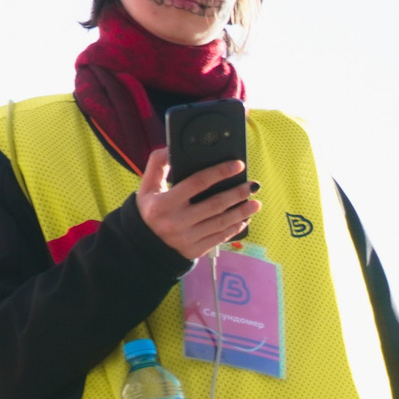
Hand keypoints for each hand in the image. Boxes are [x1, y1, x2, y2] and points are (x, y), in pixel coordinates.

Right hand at [137, 149, 261, 262]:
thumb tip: (172, 148)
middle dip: (237, 194)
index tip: (238, 165)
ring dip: (242, 212)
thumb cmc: (149, 210)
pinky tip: (245, 219)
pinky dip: (235, 228)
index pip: (197, 183)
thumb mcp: (147, 187)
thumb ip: (157, 165)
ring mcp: (186, 238)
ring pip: (221, 223)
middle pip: (215, 204)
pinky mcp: (194, 250)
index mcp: (164, 203)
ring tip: (256, 203)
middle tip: (253, 185)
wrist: (142, 244)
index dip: (220, 172)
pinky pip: (219, 238)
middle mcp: (176, 222)